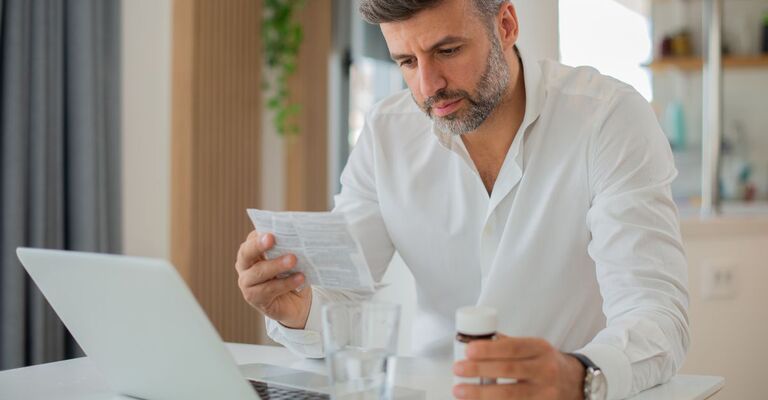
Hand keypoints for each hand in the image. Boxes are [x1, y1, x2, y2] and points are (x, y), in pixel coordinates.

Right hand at [235, 230, 311, 328]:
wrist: (295, 302)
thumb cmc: (290, 274)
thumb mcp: (289, 258)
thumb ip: (287, 248)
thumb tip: (296, 237)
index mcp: (251, 252)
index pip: (251, 239)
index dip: (259, 234)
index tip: (269, 230)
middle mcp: (244, 266)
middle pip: (246, 253)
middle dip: (258, 245)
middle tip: (271, 238)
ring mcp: (247, 284)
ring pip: (258, 272)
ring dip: (276, 265)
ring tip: (293, 260)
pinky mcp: (256, 299)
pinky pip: (269, 289)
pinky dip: (286, 283)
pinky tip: (300, 278)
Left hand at [452, 334, 585, 399]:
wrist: (575, 384)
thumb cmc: (545, 363)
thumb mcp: (534, 348)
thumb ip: (508, 345)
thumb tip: (475, 342)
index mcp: (540, 349)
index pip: (513, 347)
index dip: (489, 349)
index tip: (468, 350)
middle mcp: (545, 370)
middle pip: (508, 370)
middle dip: (479, 370)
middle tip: (457, 369)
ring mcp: (545, 394)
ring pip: (509, 395)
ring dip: (480, 393)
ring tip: (460, 390)